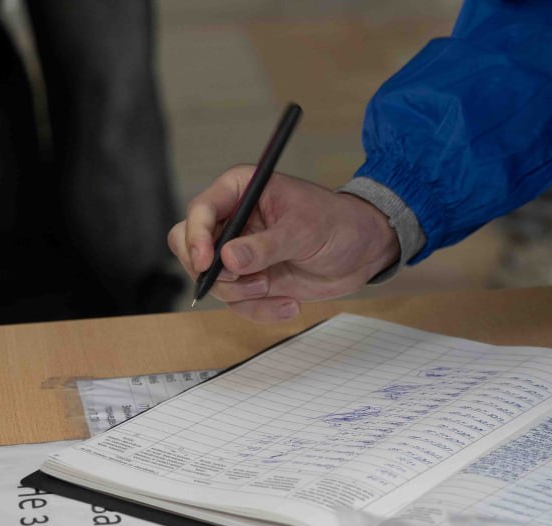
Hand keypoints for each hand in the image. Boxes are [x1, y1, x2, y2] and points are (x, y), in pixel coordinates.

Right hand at [167, 167, 399, 321]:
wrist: (362, 252)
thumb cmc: (337, 224)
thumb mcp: (304, 230)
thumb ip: (265, 246)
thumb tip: (228, 259)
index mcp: (240, 190)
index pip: (199, 210)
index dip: (196, 237)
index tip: (206, 262)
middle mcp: (233, 221)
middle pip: (189, 246)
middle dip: (212, 271)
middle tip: (244, 280)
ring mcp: (239, 253)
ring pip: (212, 281)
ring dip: (242, 294)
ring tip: (276, 289)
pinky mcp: (251, 280)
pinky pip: (237, 302)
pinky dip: (259, 310)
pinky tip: (289, 305)